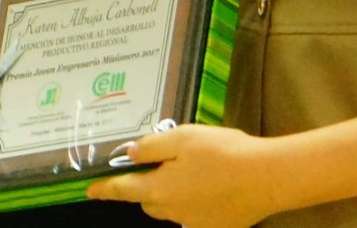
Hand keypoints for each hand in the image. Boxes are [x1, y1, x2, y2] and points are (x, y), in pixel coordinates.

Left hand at [87, 124, 280, 227]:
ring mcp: (193, 222)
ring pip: (171, 208)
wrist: (267, 177)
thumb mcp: (183, 138)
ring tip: (195, 170)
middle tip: (166, 163)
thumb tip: (129, 154)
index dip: (104, 189)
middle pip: (148, 200)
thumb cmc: (222, 153)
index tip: (90, 190)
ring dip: (172, 193)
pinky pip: (194, 214)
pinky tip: (213, 186)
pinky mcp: (214, 226)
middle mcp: (171, 211)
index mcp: (159, 189)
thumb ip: (152, 146)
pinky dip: (195, 201)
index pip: (122, 190)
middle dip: (148, 185)